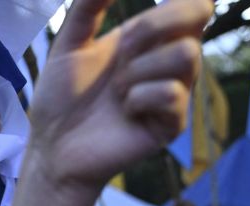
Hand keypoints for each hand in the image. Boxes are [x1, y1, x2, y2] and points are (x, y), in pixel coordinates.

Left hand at [26, 0, 210, 199]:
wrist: (52, 147)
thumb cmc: (60, 100)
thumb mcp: (68, 45)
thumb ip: (88, 8)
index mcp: (148, 38)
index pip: (192, 5)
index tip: (146, 21)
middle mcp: (166, 61)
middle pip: (197, 18)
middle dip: (154, 25)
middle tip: (122, 50)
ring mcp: (174, 92)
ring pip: (188, 54)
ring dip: (140, 68)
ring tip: (116, 91)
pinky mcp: (172, 124)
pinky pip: (172, 94)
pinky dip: (139, 98)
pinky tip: (124, 111)